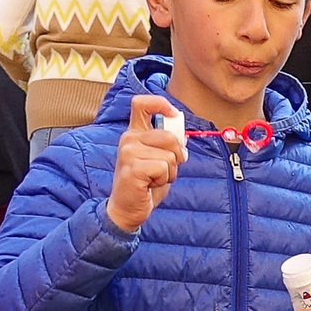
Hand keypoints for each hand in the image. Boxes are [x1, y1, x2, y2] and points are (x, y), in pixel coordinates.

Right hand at [107, 92, 187, 232]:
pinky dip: (164, 179)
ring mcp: (128, 152)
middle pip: (169, 137)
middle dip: (177, 156)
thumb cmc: (145, 183)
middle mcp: (129, 139)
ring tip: (154, 178)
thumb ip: (169, 145)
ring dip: (170, 171)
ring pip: (169, 156)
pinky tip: (150, 184)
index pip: (141, 104)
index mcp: (135, 133)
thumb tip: (183, 134)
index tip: (173, 113)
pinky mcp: (132, 168)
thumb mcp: (160, 160)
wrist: (129, 207)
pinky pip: (163, 168)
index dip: (160, 103)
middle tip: (164, 169)